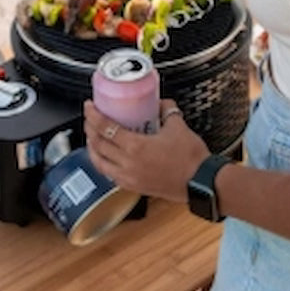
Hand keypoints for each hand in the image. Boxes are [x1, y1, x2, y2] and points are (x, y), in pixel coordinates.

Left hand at [83, 99, 209, 203]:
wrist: (200, 182)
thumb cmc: (191, 159)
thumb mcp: (178, 126)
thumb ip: (167, 110)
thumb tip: (161, 103)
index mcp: (135, 147)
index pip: (105, 128)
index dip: (93, 116)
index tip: (90, 107)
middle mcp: (127, 164)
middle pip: (97, 145)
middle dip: (89, 129)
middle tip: (89, 119)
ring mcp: (129, 178)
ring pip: (99, 163)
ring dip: (92, 148)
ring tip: (92, 138)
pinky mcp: (134, 187)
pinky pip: (109, 174)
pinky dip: (102, 164)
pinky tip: (105, 158)